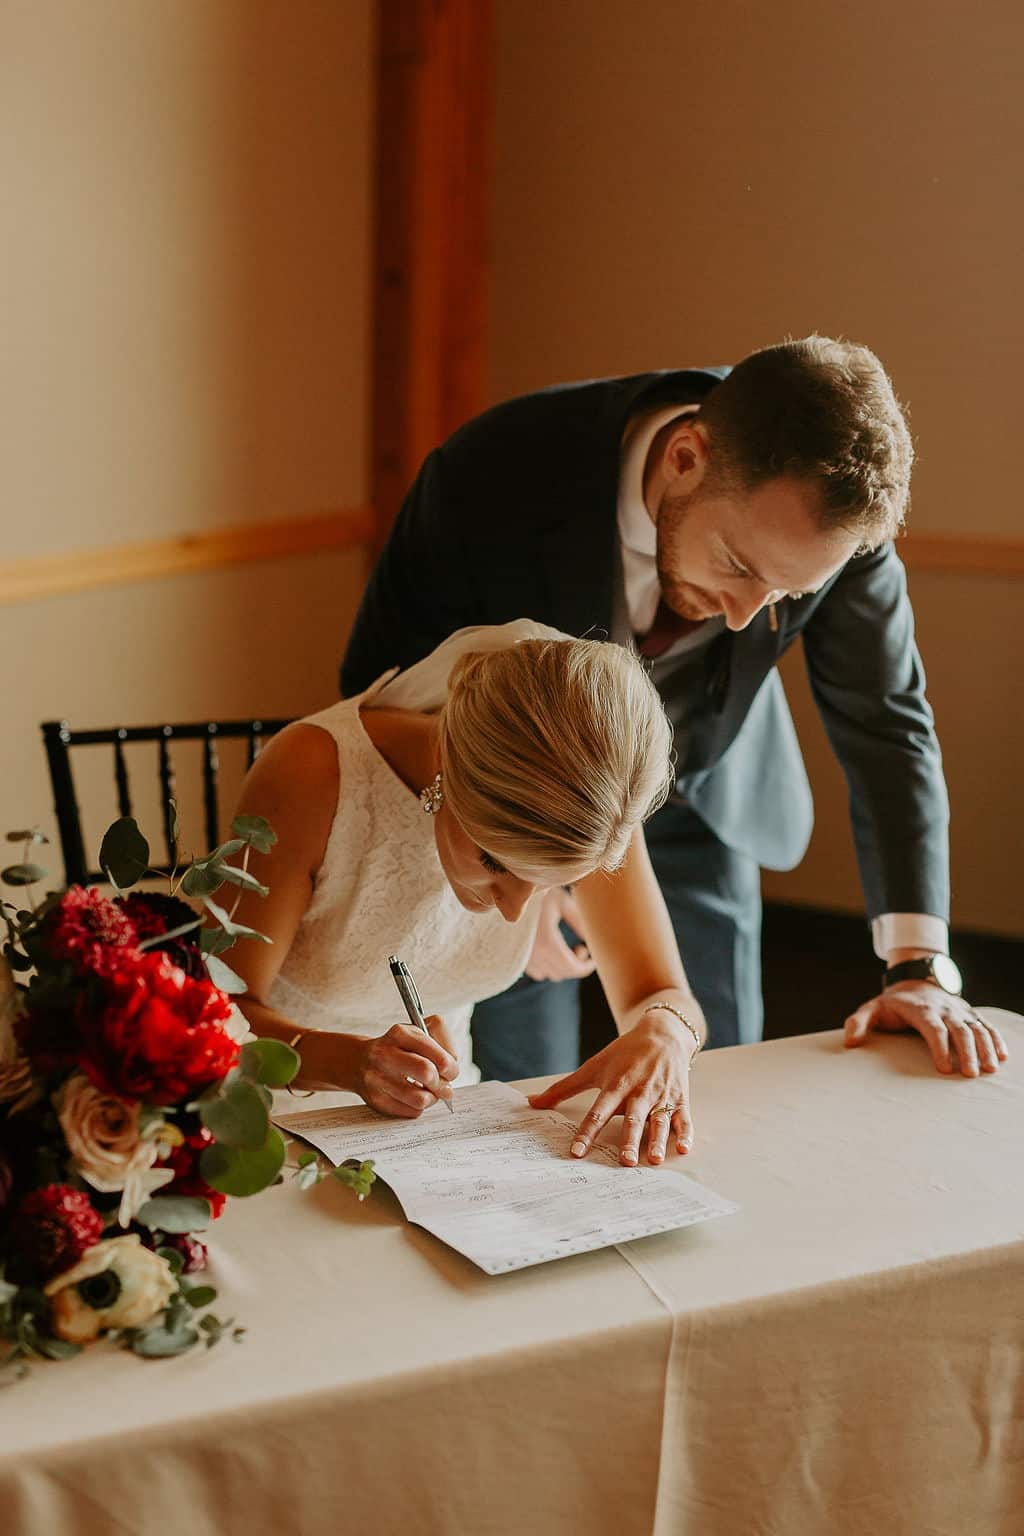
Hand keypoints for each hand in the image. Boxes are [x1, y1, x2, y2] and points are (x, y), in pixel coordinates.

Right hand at [354, 1015, 459, 1115]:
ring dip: (432, 1098)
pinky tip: (413, 1095)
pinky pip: (411, 1111)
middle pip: (427, 1074)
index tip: (450, 1070)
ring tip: (429, 1090)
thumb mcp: (419, 1032)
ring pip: (421, 1099)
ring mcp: (377, 1079)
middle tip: (442, 1084)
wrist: (359, 1061)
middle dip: (441, 1083)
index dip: (451, 1068)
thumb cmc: (397, 1047)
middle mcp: (385, 1055)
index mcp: (400, 1034)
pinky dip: (418, 1106)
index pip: (438, 1056)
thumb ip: (442, 1043)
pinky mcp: (376, 1100)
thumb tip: (451, 1071)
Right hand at [524, 888, 594, 981]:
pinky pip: (533, 970)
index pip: (572, 968)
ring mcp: (522, 955)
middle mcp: (534, 954)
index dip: (586, 968)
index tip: (593, 960)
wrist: (507, 887)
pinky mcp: (515, 953)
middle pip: (560, 974)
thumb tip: (593, 940)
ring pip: (546, 974)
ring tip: (565, 949)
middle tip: (581, 949)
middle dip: (575, 966)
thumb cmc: (539, 891)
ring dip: (560, 967)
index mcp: (548, 942)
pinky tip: (550, 950)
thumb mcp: (563, 902)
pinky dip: (545, 966)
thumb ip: (580, 922)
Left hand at [527, 1008, 700, 1165]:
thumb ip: (562, 1088)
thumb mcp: (593, 1067)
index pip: (598, 1112)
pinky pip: (684, 1119)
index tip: (577, 1152)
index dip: (587, 1132)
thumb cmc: (623, 1054)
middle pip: (633, 1119)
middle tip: (626, 1162)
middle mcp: (638, 1093)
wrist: (661, 1034)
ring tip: (655, 1161)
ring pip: (659, 1122)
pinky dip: (685, 1134)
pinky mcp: (679, 1099)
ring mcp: (661, 1097)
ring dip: (658, 1141)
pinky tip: (685, 1150)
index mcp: (615, 1086)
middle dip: (630, 1141)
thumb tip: (530, 1103)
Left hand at [844, 984, 1009, 1076]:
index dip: (939, 1047)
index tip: (944, 1068)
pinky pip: (986, 1025)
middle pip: (959, 1030)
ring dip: (985, 1047)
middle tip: (971, 1075)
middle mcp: (944, 1009)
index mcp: (920, 1009)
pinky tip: (1002, 1056)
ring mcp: (959, 1011)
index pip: (933, 1028)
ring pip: (976, 1028)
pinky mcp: (969, 1014)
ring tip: (990, 1069)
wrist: (916, 980)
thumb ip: (859, 1022)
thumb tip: (849, 1041)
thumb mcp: (872, 1008)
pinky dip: (995, 1039)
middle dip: (967, 1052)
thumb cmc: (892, 1003)